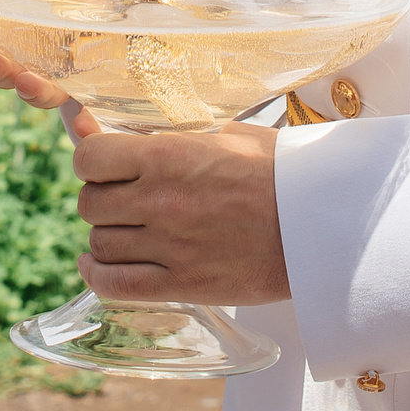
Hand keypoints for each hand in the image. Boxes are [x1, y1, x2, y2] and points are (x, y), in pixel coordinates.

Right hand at [0, 0, 99, 137]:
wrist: (143, 23)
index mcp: (14, 20)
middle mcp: (35, 55)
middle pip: (5, 66)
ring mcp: (69, 81)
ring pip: (44, 93)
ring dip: (33, 91)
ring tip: (32, 83)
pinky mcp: (104, 101)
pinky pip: (94, 120)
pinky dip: (87, 125)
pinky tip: (88, 124)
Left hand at [75, 123, 289, 306]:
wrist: (320, 225)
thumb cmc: (277, 172)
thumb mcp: (222, 134)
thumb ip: (161, 133)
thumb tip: (97, 124)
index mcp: (169, 155)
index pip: (89, 158)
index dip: (91, 162)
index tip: (104, 166)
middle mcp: (162, 201)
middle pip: (89, 204)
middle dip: (101, 199)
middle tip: (123, 198)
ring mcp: (170, 246)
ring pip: (100, 243)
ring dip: (106, 235)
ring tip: (126, 230)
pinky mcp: (183, 285)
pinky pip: (115, 286)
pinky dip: (98, 275)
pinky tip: (98, 264)